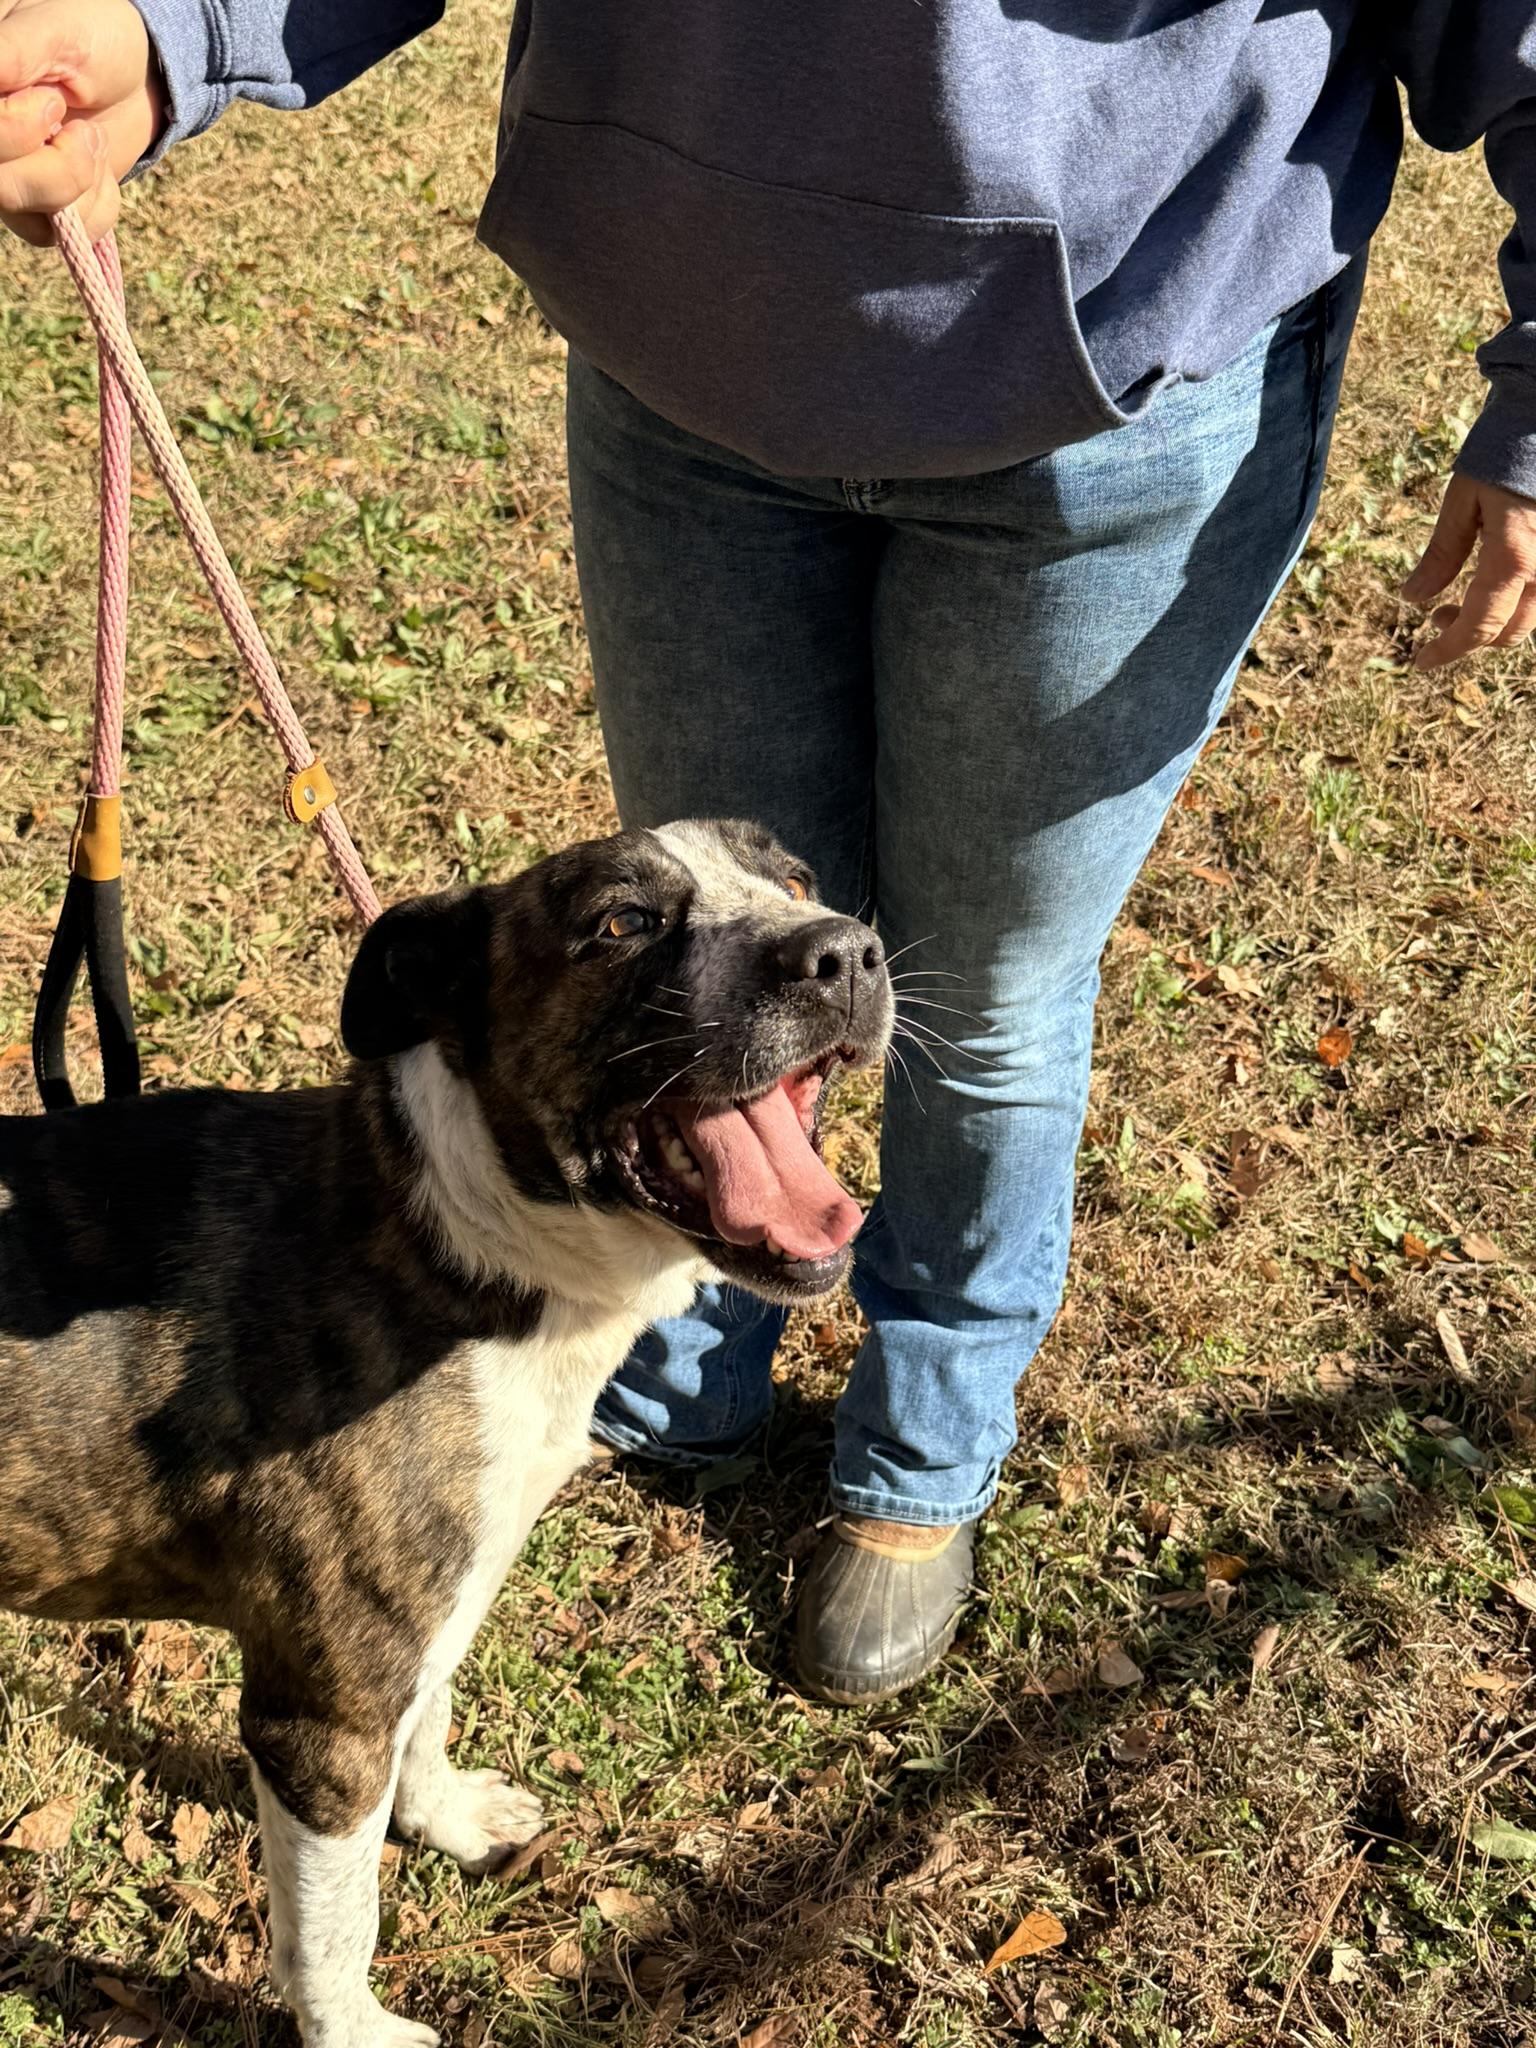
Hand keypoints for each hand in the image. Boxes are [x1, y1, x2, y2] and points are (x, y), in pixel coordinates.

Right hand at [0, 0, 163, 245]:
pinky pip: (54, 233)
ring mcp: (2, 174)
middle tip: (74, 117)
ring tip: (90, 136)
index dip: (12, 130)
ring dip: (75, 177)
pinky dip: (94, 204)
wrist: (133, 74)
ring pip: (18, 207)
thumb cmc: (90, 37)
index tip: (52, 100)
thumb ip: (14, 54)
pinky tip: (98, 166)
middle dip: (53, 160)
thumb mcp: (57, 31)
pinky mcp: (35, 208)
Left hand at [1402, 472, 1535, 669]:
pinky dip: (1514, 601)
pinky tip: (1492, 585)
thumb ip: (1442, 554)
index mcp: (1515, 558)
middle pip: (1509, 631)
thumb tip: (1413, 599)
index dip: (1448, 650)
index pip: (1479, 627)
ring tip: (1458, 602)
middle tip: (1437, 617)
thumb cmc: (1503, 451)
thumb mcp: (1462, 501)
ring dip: (1493, 620)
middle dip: (1468, 635)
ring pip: (1530, 617)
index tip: (1421, 662)